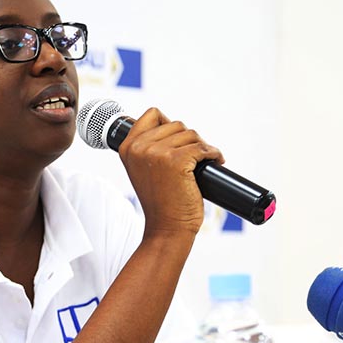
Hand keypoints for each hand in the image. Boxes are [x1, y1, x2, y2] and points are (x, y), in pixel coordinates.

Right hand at [118, 107, 223, 237]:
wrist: (166, 228)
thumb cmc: (160, 201)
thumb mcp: (143, 169)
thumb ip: (148, 147)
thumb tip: (174, 127)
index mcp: (128, 147)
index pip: (152, 114)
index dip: (168, 123)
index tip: (178, 140)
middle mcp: (139, 147)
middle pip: (176, 124)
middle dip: (189, 140)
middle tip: (193, 157)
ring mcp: (157, 153)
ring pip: (191, 135)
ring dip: (202, 147)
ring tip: (201, 162)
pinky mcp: (177, 161)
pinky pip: (203, 147)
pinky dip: (213, 154)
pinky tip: (214, 161)